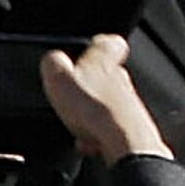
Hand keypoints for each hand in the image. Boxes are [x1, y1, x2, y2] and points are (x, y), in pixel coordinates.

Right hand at [43, 35, 170, 165]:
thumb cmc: (96, 108)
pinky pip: (110, 131)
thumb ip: (53, 63)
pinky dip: (97, 136)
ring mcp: (131, 106)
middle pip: (109, 76)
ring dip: (92, 114)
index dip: (99, 45)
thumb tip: (51, 59)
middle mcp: (124, 81)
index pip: (110, 43)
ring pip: (108, 105)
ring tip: (76, 124)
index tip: (89, 49)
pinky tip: (87, 142)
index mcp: (106, 62)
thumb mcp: (59, 78)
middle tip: (71, 96)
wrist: (123, 142)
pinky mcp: (133, 130)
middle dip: (90, 86)